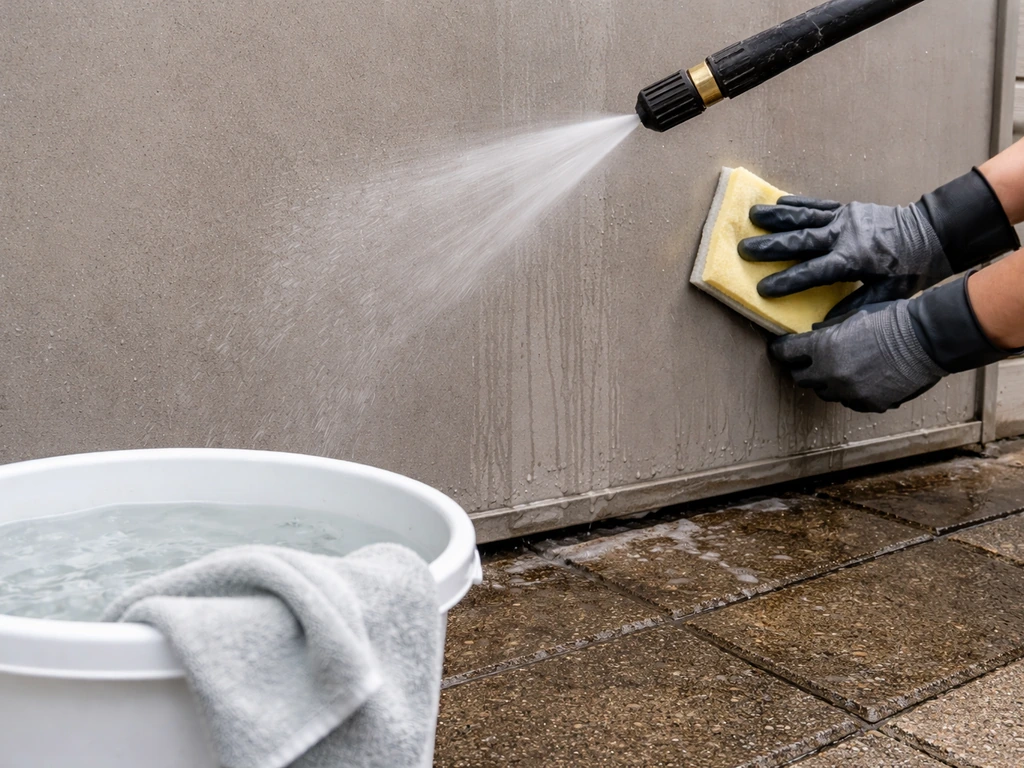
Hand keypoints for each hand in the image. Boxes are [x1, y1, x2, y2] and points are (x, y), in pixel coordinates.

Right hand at [739, 170, 1018, 319]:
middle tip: (744, 249)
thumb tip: (821, 325)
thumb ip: (854, 307)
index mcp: (853, 260)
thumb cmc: (909, 271)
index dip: (786, 281)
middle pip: (801, 241)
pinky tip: (777, 202)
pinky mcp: (847, 209)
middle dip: (770, 246)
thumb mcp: (886, 295)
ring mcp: (845, 219)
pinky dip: (797, 204)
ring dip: (776, 218)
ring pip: (805, 218)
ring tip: (751, 216)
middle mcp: (844, 236)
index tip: (762, 289)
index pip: (812, 273)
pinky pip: (818, 205)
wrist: (931, 233)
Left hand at [770, 300, 943, 412]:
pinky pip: (849, 401)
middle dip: (802, 368)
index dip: (781, 350)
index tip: (780, 348)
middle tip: (805, 361)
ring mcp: (849, 393)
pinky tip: (860, 380)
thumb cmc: (891, 320)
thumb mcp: (852, 316)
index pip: (786, 353)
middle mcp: (831, 374)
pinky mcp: (868, 404)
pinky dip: (850, 392)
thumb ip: (828, 330)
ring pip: (825, 392)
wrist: (926, 339)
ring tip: (838, 370)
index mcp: (822, 348)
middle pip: (801, 377)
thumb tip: (813, 334)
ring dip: (826, 381)